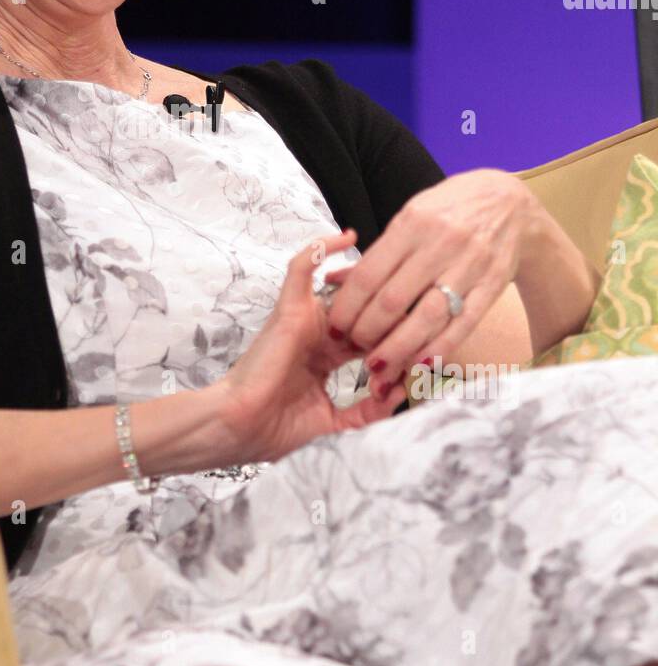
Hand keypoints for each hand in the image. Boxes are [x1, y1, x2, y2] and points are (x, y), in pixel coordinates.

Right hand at [213, 230, 401, 465]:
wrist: (240, 431)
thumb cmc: (274, 432)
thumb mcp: (336, 425)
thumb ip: (369, 412)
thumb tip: (401, 391)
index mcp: (328, 359)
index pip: (373, 338)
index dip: (400, 340)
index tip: (426, 347)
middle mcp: (319, 335)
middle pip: (366, 310)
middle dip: (395, 312)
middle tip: (424, 310)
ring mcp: (305, 319)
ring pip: (345, 286)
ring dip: (373, 280)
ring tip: (402, 273)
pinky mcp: (290, 309)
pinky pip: (302, 267)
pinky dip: (320, 247)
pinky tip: (348, 234)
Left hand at [322, 170, 541, 396]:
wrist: (510, 203)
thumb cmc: (450, 209)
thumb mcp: (410, 217)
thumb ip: (376, 254)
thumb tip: (332, 282)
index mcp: (412, 223)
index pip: (369, 274)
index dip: (347, 307)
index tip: (335, 327)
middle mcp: (440, 244)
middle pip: (394, 300)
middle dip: (367, 332)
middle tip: (353, 347)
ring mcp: (469, 266)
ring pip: (427, 318)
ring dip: (398, 349)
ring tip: (378, 367)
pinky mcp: (492, 286)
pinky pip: (462, 325)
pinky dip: (438, 349)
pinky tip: (418, 364)